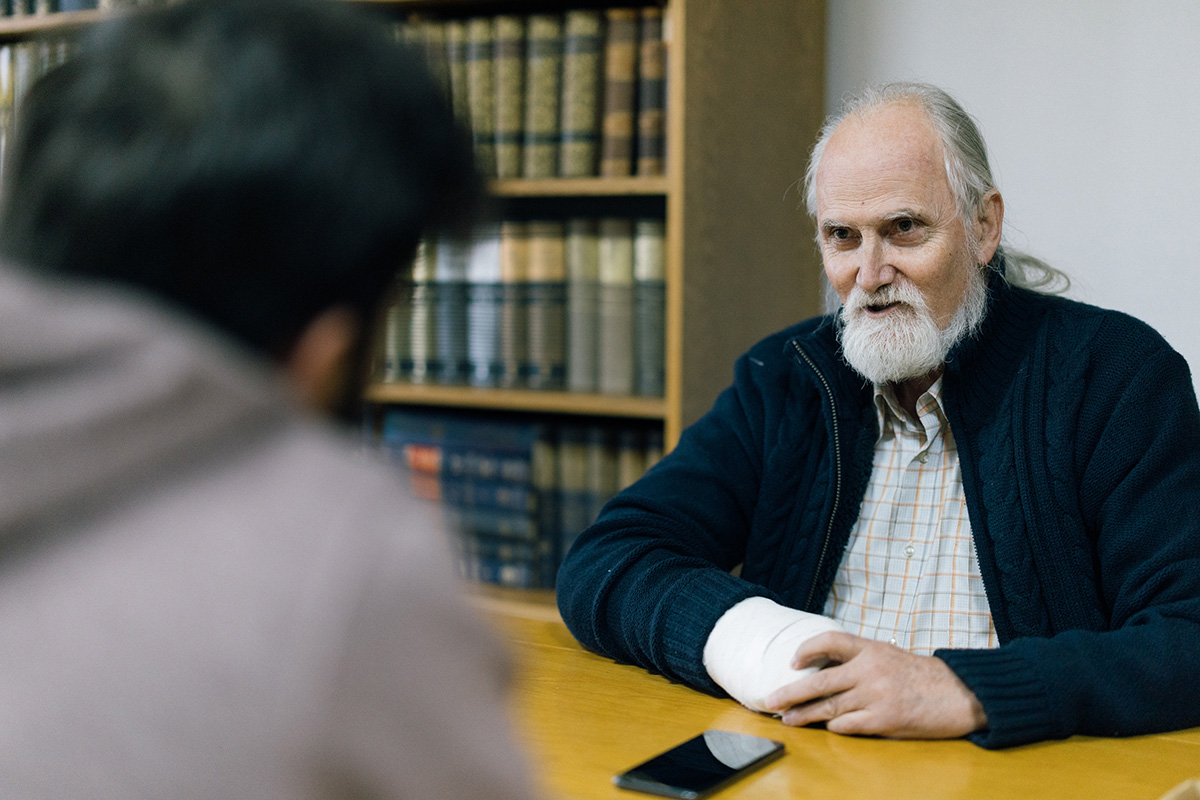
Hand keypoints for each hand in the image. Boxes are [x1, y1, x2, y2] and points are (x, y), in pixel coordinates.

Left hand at [764, 632, 986, 738]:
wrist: (962, 694)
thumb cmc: (925, 677)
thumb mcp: (891, 657)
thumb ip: (862, 660)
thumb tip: (826, 669)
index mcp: (872, 649)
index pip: (830, 640)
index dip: (808, 648)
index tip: (792, 661)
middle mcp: (870, 670)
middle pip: (820, 680)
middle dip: (791, 692)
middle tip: (770, 699)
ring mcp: (876, 696)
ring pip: (829, 707)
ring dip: (805, 715)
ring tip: (787, 719)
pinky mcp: (884, 720)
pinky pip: (849, 725)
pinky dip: (835, 727)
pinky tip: (826, 728)